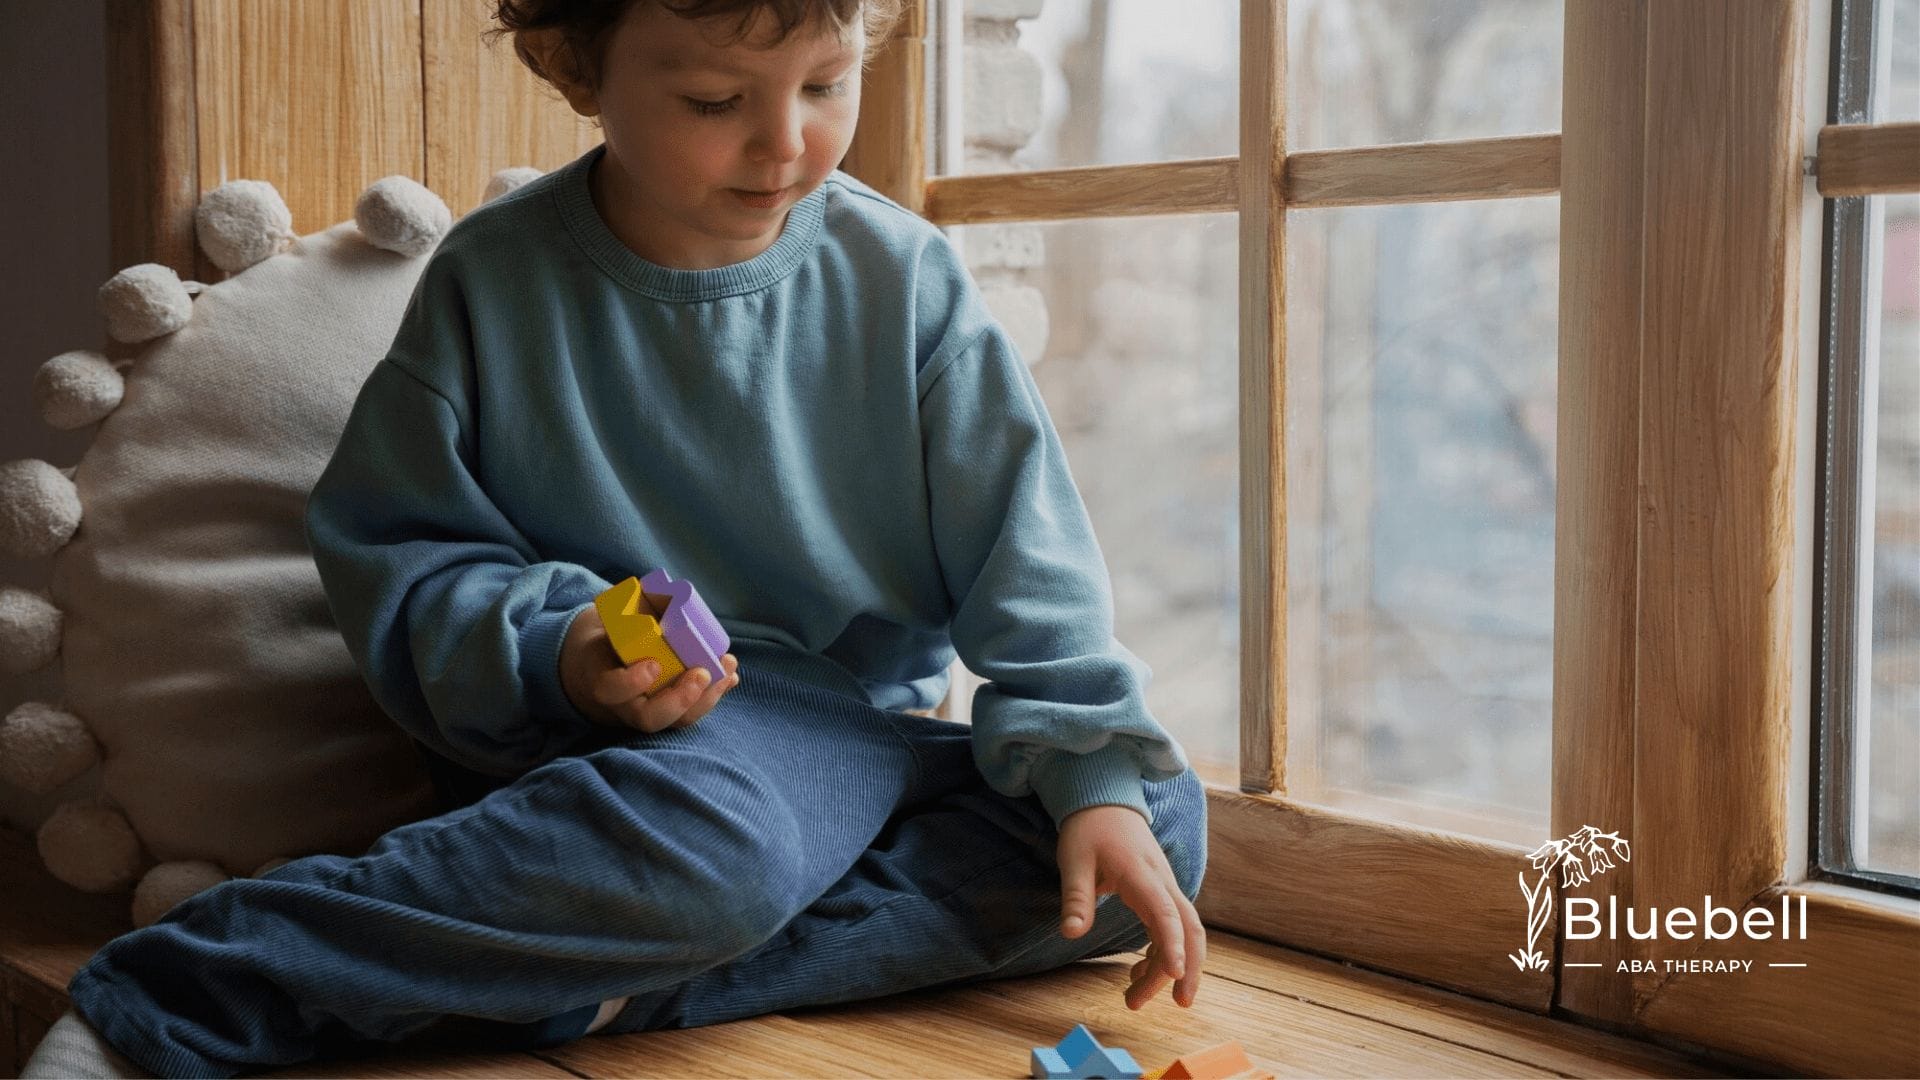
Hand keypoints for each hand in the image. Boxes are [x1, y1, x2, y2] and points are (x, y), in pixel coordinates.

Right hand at [560, 603, 738, 732]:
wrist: (601, 670)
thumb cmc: (608, 641)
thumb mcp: (607, 628)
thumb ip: (627, 612)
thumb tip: (661, 586)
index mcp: (602, 681)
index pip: (611, 690)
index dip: (632, 682)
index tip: (653, 665)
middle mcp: (625, 706)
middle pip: (650, 718)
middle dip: (681, 699)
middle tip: (701, 674)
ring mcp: (648, 712)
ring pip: (677, 720)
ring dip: (707, 696)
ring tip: (727, 669)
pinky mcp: (670, 712)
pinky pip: (692, 712)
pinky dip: (714, 694)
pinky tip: (730, 676)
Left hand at [1056, 804, 1205, 1009]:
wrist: (1104, 800)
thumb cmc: (1088, 829)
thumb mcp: (1074, 860)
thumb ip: (1076, 898)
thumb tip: (1070, 933)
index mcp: (1142, 875)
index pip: (1166, 913)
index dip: (1173, 945)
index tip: (1176, 974)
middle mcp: (1162, 882)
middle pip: (1189, 928)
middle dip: (1189, 967)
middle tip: (1178, 1004)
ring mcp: (1165, 888)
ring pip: (1183, 932)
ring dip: (1170, 967)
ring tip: (1137, 998)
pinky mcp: (1159, 893)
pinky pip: (1170, 928)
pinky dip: (1160, 953)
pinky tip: (1138, 973)